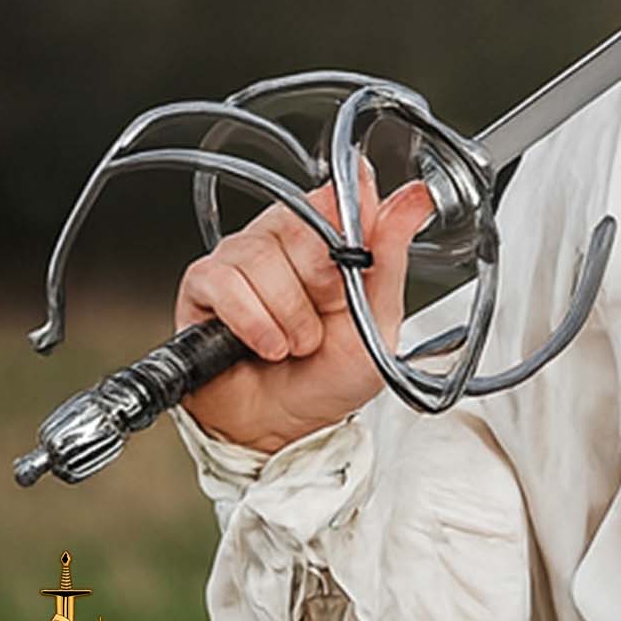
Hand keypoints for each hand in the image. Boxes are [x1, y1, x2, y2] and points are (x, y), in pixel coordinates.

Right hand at [175, 159, 437, 453]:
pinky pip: (224, 281)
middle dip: (321, 285)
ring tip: (295, 341)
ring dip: (288, 314)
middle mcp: (284, 235)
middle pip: (301, 223)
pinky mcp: (204, 283)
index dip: (347, 230)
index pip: (337, 193)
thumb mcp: (379, 316)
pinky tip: (266, 343)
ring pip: (262, 255)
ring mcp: (242, 255)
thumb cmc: (332, 374)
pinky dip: (252, 320)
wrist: (286, 428)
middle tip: (325, 317)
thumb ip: (392, 253)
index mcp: (331, 234)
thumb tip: (416, 196)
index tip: (351, 265)